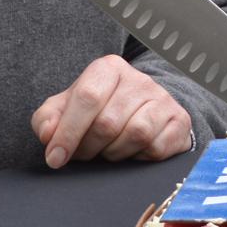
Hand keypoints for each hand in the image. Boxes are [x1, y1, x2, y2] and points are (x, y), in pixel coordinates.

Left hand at [33, 55, 192, 167]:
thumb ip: (48, 118)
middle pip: (108, 122)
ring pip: (135, 135)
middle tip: (83, 154)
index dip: (68, 132)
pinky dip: (138, 158)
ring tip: (108, 150)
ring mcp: (162, 99)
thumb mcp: (68, 109)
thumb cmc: (100, 111)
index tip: (55, 158)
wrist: (145, 111)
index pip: (87, 98)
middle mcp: (139, 80)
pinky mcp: (178, 120)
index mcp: (108, 69)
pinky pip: (156, 147)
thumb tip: (47, 133)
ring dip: (114, 153)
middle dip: (89, 147)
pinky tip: (132, 152)